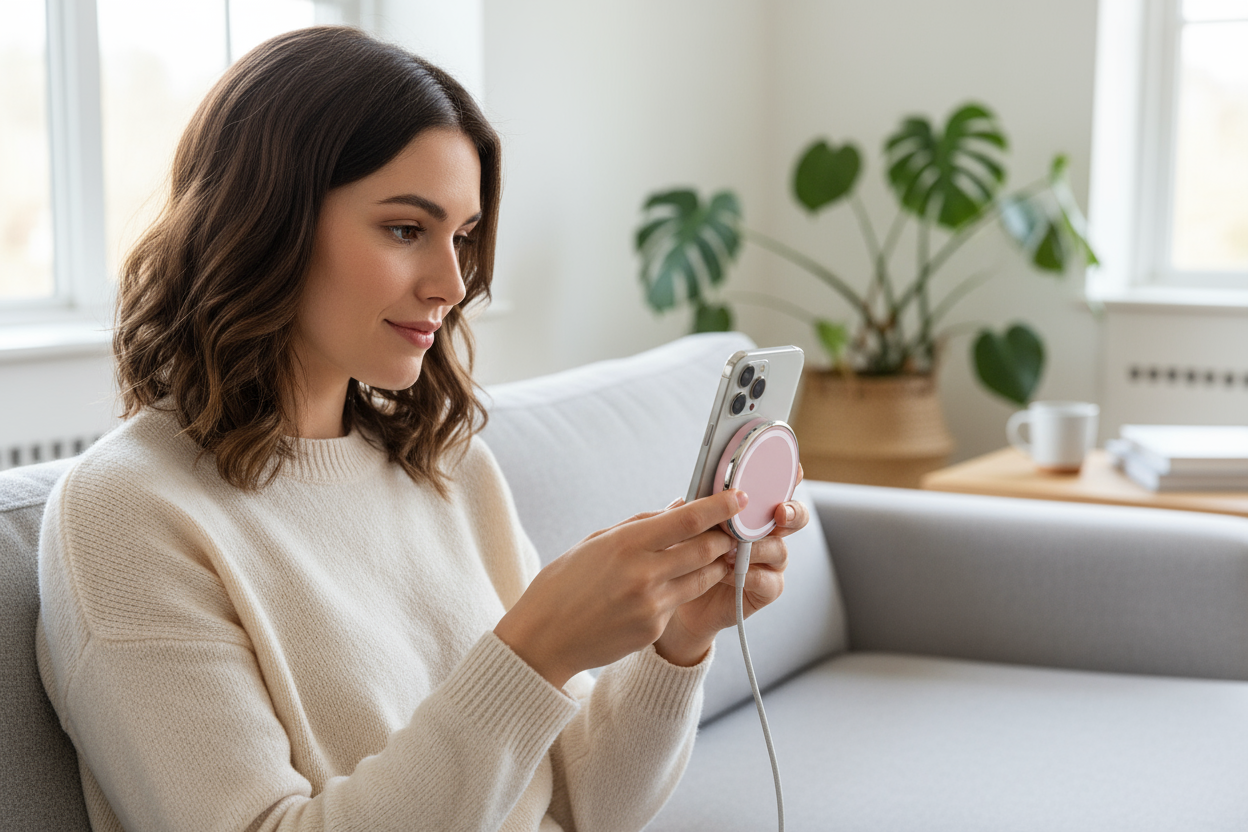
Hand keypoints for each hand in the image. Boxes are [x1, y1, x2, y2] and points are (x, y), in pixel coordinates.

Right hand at [493, 489, 745, 688]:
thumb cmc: (565, 583)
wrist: (543, 638)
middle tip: (730, 529)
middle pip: (707, 549)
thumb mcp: (597, 542)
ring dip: (712, 564)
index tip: (739, 496)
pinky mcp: (654, 629)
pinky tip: (666, 586)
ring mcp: (652, 605)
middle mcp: (644, 574)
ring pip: (703, 577)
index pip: (689, 519)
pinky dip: (682, 589)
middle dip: (724, 537)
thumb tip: (681, 508)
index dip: (720, 506)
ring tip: (709, 554)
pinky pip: (680, 602)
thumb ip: (643, 525)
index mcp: (626, 544)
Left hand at [653, 465, 809, 666]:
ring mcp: (770, 561)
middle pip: (794, 516)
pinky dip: (750, 575)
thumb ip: (698, 509)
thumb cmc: (686, 553)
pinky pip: (769, 580)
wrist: (677, 594)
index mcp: (752, 511)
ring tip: (729, 551)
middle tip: (779, 512)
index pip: (776, 489)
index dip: (789, 478)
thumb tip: (696, 495)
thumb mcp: (689, 526)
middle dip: (791, 511)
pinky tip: (728, 573)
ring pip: (779, 549)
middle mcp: (767, 533)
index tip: (795, 470)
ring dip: (757, 548)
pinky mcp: (766, 588)